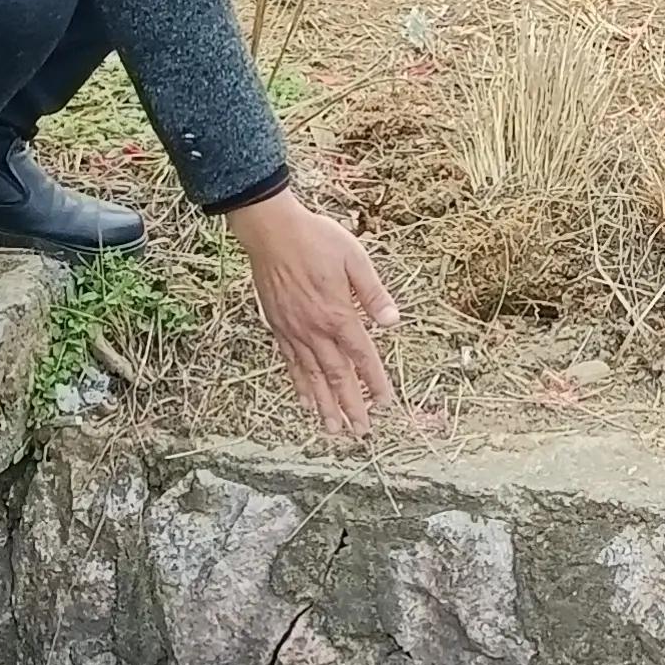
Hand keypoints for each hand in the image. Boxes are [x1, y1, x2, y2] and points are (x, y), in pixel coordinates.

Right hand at [227, 187, 401, 436]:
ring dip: (325, 406)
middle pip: (337, 376)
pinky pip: (291, 364)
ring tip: (334, 430)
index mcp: (338, 314)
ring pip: (313, 377)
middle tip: (361, 432)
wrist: (271, 231)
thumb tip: (392, 322)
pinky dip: (300, 385)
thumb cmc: (315, 239)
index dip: (374, 382)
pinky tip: (305, 401)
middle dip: (351, 406)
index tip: (385, 403)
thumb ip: (373, 293)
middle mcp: (315, 330)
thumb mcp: (354, 258)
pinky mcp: (278, 327)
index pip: (362, 356)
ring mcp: (294, 331)